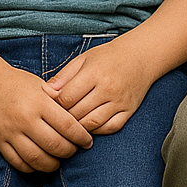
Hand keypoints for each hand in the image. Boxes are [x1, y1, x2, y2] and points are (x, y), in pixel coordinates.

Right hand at [0, 65, 93, 172]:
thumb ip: (60, 99)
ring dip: (52, 164)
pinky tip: (39, 163)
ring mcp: (10, 132)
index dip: (81, 137)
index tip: (88, 142)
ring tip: (58, 161)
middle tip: (74, 151)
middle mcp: (25, 118)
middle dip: (69, 152)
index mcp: (39, 102)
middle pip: (54, 145)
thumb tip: (82, 113)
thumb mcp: (41, 85)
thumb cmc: (18, 83)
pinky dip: (31, 168)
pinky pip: (17, 162)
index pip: (67, 126)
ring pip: (36, 158)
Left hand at [45, 38, 159, 134]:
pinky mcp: (129, 110)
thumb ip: (64, 75)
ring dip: (78, 128)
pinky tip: (89, 127)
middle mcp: (108, 88)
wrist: (140, 56)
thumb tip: (46, 93)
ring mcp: (120, 101)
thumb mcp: (84, 59)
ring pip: (92, 123)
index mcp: (94, 73)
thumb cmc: (108, 57)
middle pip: (78, 112)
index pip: (67, 97)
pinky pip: (110, 128)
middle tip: (55, 120)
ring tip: (70, 126)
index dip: (55, 105)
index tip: (50, 106)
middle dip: (64, 118)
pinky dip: (97, 130)